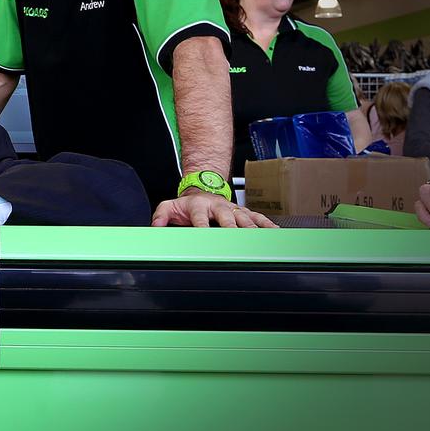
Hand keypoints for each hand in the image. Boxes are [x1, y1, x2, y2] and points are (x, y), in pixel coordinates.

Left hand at [152, 191, 276, 227]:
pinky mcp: (241, 211)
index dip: (203, 228)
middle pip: (226, 219)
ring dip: (252, 229)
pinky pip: (256, 217)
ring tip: (260, 239)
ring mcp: (231, 209)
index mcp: (198, 206)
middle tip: (237, 241)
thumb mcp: (169, 207)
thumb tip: (154, 228)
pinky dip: (266, 224)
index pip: (200, 218)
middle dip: (232, 229)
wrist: (202, 189)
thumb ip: (160, 217)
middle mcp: (217, 206)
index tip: (205, 237)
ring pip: (244, 218)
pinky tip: (274, 231)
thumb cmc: (186, 204)